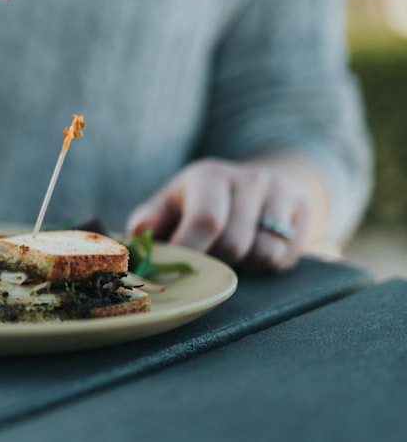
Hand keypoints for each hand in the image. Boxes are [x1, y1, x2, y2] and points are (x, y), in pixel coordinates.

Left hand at [126, 157, 325, 271]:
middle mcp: (249, 178)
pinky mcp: (303, 209)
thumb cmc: (201, 200)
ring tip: (232, 250)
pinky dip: (267, 264)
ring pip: (264, 254)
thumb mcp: (172, 203)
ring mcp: (280, 192)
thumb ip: (151, 219)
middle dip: (217, 260)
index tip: (178, 266)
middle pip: (235, 244)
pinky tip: (254, 247)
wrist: (255, 184)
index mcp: (209, 175)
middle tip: (207, 256)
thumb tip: (138, 232)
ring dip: (244, 264)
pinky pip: (285, 258)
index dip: (191, 251)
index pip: (205, 220)